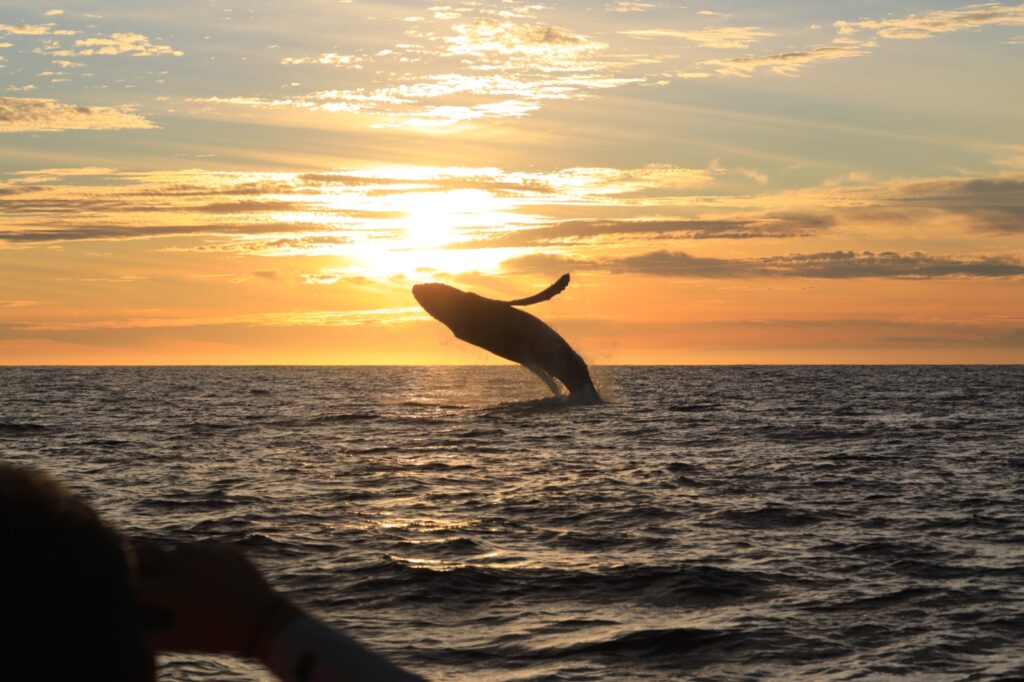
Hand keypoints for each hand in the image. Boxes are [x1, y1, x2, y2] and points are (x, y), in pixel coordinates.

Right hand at [135, 542, 301, 659]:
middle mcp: (192, 567)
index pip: (135, 582)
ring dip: (168, 560)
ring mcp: (210, 555)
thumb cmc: (217, 636)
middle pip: (148, 550)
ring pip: (175, 548)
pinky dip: (193, 559)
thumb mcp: (180, 640)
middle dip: (136, 560)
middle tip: (132, 569)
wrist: (263, 622)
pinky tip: (196, 574)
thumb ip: (147, 635)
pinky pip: (201, 548)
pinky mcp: (226, 550)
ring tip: (168, 576)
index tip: (117, 589)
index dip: (122, 586)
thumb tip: (122, 627)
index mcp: (178, 592)